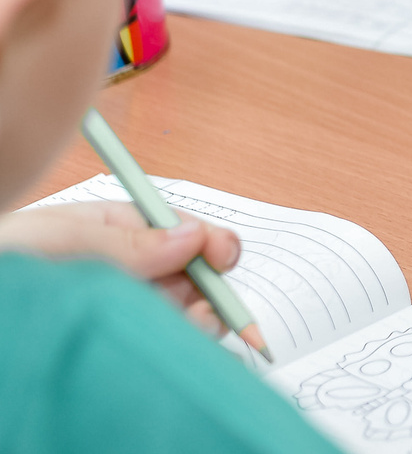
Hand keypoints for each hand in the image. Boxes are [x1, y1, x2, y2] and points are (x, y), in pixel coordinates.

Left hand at [0, 203, 242, 335]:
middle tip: (203, 309)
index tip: (223, 259)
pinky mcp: (121, 341)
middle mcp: (132, 269)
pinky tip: (164, 345)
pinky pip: (162, 341)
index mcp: (121, 231)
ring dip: (196, 321)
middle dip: (209, 291)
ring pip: (185, 312)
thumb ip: (128, 242)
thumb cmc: (6, 260)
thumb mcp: (61, 239)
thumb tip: (196, 237)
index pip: (185, 232)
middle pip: (194, 275)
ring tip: (184, 329)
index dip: (212, 243)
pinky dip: (174, 344)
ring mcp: (127, 307)